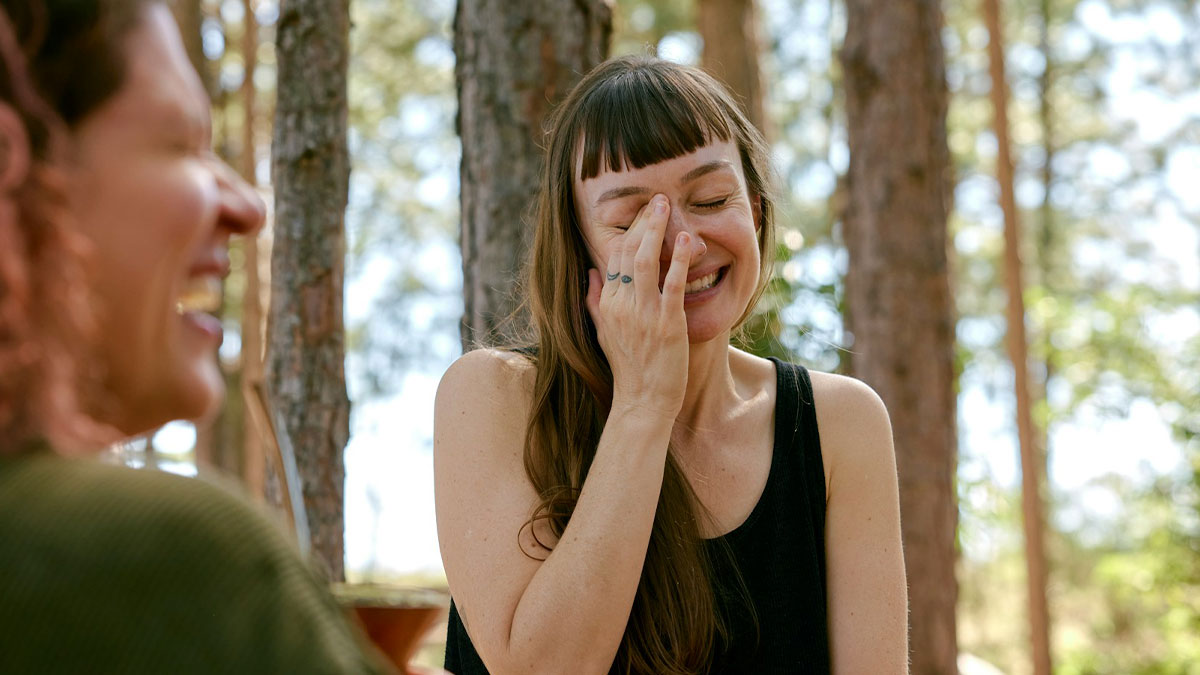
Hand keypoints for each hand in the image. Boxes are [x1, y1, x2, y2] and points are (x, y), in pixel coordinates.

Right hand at [585, 194, 698, 419]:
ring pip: (646, 260)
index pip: (614, 257)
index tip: (643, 214)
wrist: (643, 401)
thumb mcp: (603, 333)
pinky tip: (685, 239)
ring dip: (656, 229)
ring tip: (666, 206)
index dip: (629, 232)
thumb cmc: (628, 369)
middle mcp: (622, 305)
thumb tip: (590, 272)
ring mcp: (644, 313)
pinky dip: (678, 259)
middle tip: (657, 200)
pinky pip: (672, 284)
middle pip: (628, 252)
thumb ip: (594, 301)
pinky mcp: (667, 323)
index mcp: (607, 304)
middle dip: (642, 222)